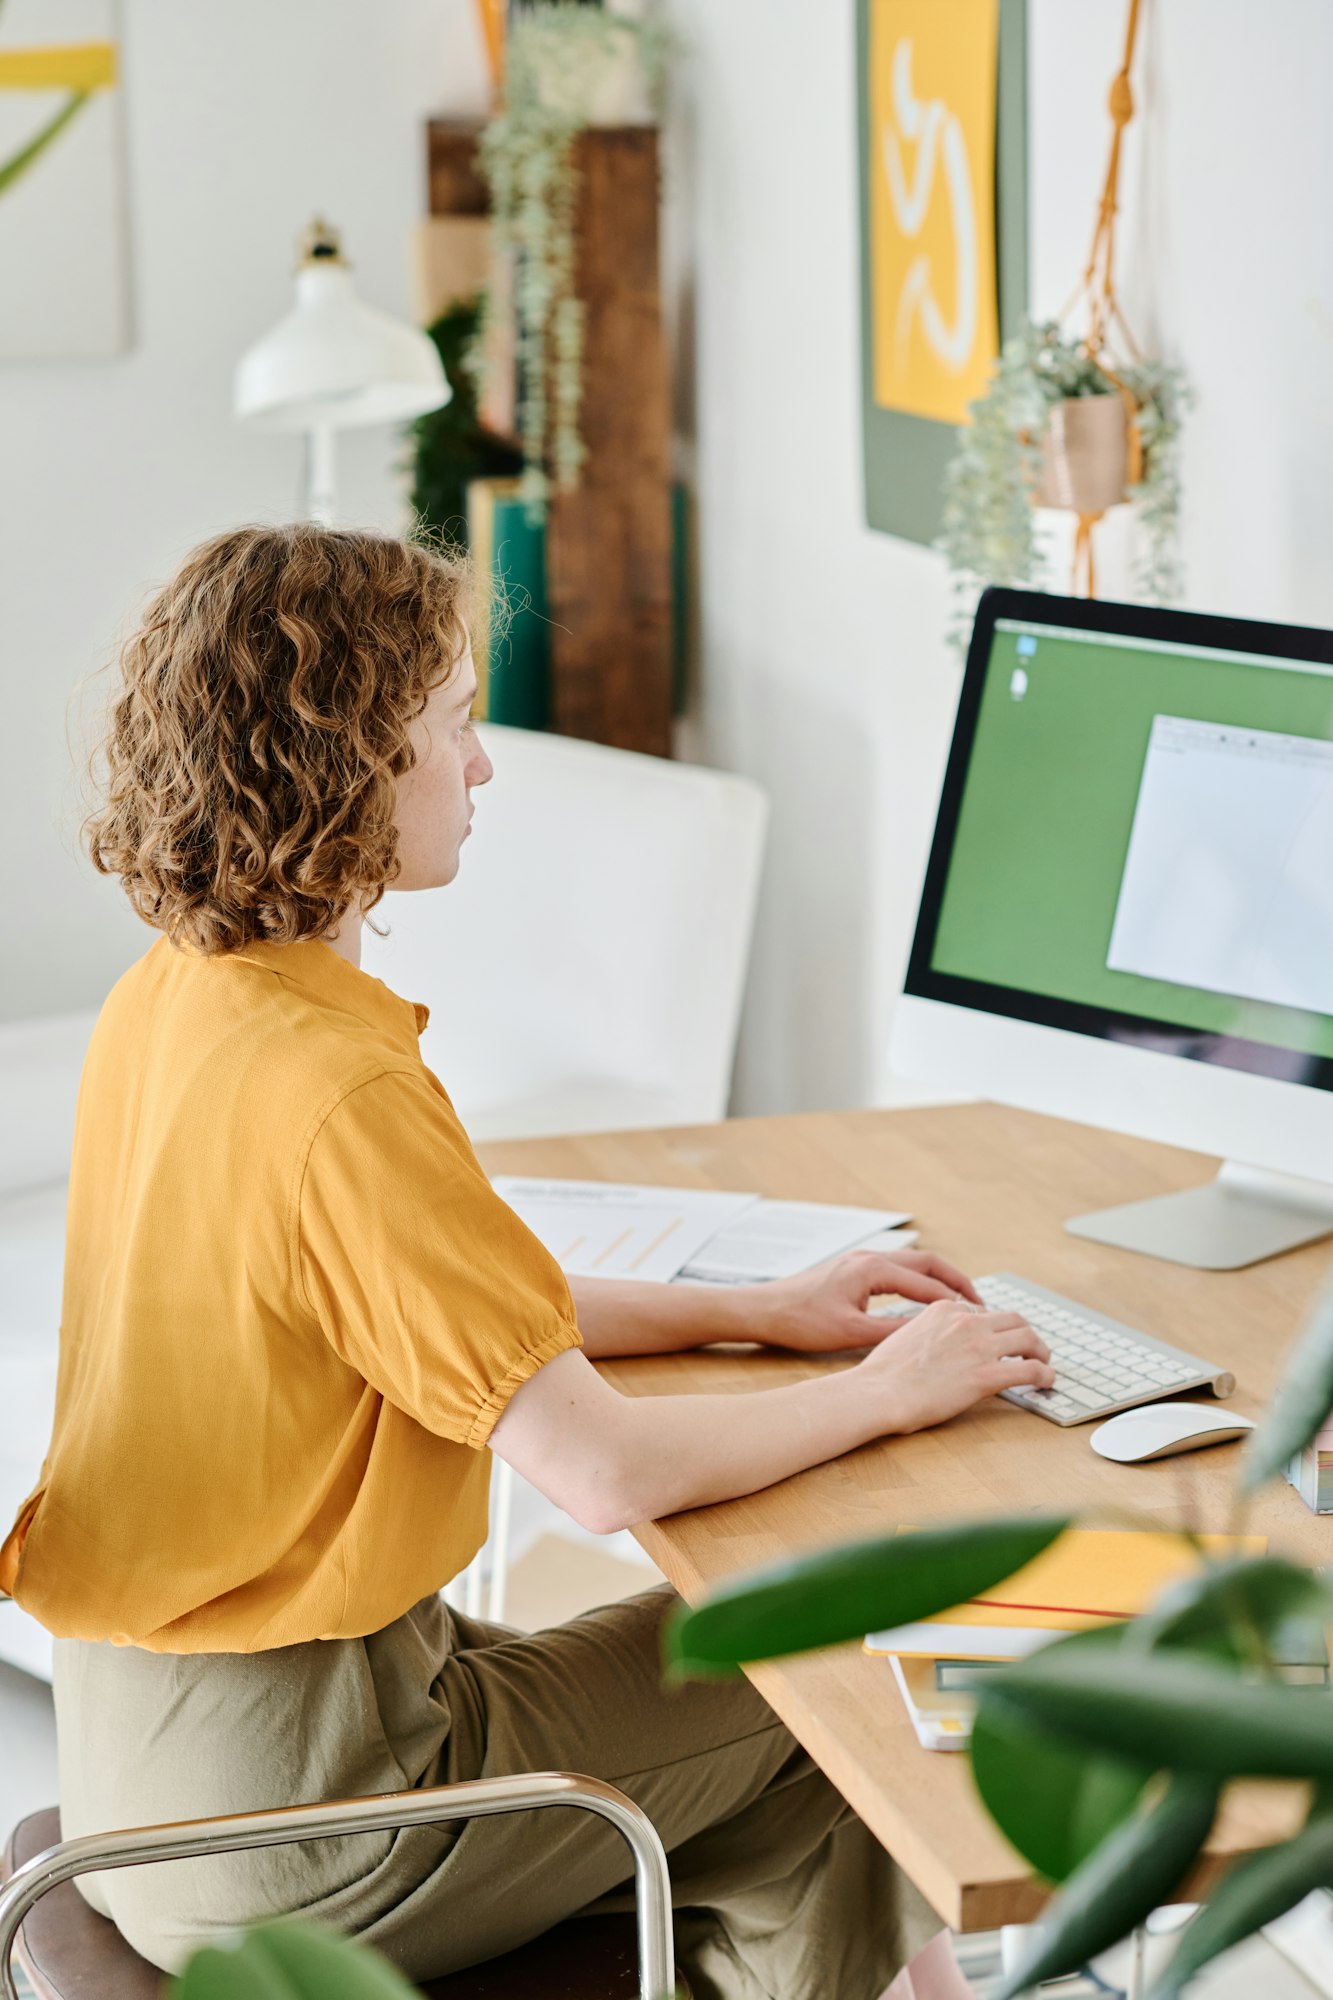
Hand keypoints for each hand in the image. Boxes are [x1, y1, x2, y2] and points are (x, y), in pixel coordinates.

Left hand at [761, 1248, 983, 1354]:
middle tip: (978, 1302)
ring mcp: (860, 1260)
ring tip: (959, 1301)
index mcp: (871, 1270)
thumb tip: (928, 1335)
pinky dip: (917, 1280)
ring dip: (937, 1278)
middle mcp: (869, 1257)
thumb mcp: (850, 1333)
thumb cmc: (800, 1321)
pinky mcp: (853, 1267)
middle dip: (955, 1280)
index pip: (926, 1284)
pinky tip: (923, 1299)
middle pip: (926, 1262)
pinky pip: (897, 1268)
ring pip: (912, 1263)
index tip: (978, 1316)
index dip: (955, 1301)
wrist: (764, 1310)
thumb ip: (891, 1332)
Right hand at [856, 1301, 1053, 1433]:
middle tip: (1030, 1348)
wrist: (879, 1392)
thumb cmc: (885, 1373)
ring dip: (1041, 1351)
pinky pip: (1030, 1369)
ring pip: (1028, 1338)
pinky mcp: (987, 1375)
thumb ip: (932, 1332)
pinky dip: (1044, 1374)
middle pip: (1014, 1319)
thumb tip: (944, 1345)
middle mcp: (966, 1321)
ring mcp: (979, 1347)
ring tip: (1043, 1363)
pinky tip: (1046, 1381)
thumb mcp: (907, 1335)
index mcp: (945, 1309)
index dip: (998, 1328)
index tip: (1002, 1339)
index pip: (985, 1311)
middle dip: (1026, 1334)